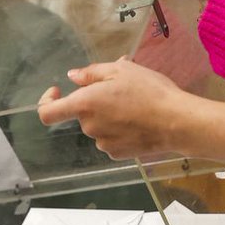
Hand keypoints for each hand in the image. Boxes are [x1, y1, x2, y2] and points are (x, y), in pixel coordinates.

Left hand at [38, 59, 205, 159]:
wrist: (177, 122)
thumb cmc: (148, 91)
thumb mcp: (120, 70)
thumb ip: (90, 73)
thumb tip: (72, 77)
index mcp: (83, 105)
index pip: (47, 112)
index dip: (47, 101)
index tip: (58, 90)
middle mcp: (89, 127)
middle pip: (82, 114)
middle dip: (95, 101)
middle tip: (120, 88)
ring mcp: (103, 143)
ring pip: (98, 126)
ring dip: (108, 114)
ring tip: (135, 103)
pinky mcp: (118, 154)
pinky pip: (111, 139)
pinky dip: (119, 129)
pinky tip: (138, 121)